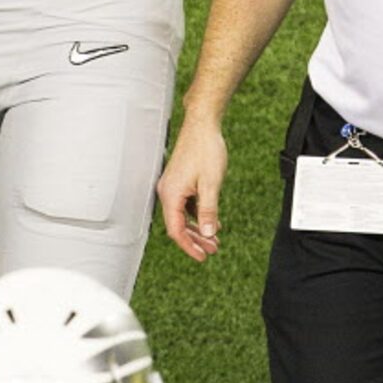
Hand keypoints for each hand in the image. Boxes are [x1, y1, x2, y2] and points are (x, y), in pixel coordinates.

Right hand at [158, 115, 227, 260]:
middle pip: (178, 225)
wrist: (202, 125)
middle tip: (212, 251)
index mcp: (171, 194)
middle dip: (195, 240)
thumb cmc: (205, 149)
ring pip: (182, 216)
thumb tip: (209, 233)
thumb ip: (208, 210)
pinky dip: (197, 215)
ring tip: (214, 240)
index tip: (201, 257)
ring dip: (198, 228)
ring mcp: (173, 187)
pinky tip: (212, 221)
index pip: (176, 229)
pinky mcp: (180, 182)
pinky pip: (186, 206)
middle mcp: (168, 192)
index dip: (188, 246)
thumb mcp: (211, 184)